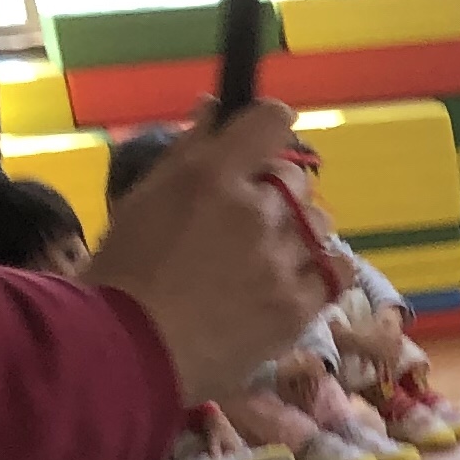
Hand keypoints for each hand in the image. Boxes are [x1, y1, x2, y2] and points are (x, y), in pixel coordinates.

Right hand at [83, 100, 338, 410]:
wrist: (131, 351)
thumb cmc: (124, 272)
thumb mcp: (144, 198)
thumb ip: (189, 151)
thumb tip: (217, 108)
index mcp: (213, 175)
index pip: (269, 122)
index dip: (270, 124)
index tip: (263, 139)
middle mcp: (257, 211)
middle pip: (297, 178)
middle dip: (278, 190)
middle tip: (251, 217)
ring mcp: (283, 261)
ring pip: (319, 224)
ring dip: (300, 231)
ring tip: (270, 255)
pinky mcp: (298, 307)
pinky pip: (335, 273)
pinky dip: (322, 269)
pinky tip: (298, 277)